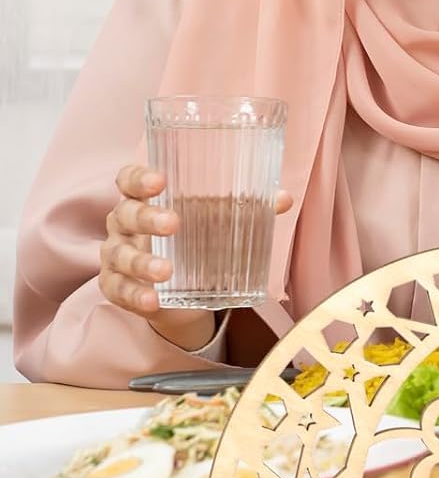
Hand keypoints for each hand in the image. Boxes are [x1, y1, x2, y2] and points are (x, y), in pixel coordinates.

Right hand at [102, 165, 291, 349]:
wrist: (183, 290)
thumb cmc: (197, 239)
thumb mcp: (219, 221)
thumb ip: (248, 208)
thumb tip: (282, 198)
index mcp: (144, 199)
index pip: (128, 180)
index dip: (138, 177)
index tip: (159, 181)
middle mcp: (124, 224)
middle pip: (125, 214)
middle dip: (147, 218)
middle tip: (173, 224)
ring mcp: (116, 255)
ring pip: (119, 255)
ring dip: (142, 262)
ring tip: (167, 271)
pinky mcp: (116, 286)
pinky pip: (119, 290)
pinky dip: (135, 295)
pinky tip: (153, 300)